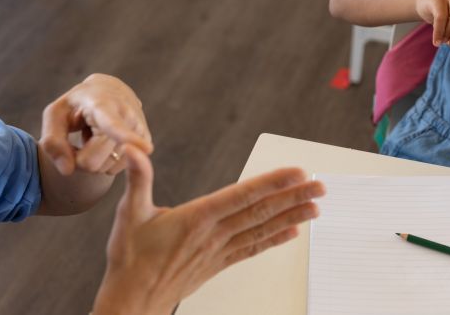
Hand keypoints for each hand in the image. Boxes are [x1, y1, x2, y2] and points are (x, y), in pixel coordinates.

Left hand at [40, 74, 152, 175]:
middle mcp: (127, 116)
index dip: (125, 136)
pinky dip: (108, 161)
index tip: (146, 148)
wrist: (109, 91)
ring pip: (105, 168)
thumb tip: (67, 170)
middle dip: (80, 158)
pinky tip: (108, 141)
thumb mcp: (55, 115)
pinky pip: (117, 169)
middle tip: (81, 137)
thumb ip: (52, 142)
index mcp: (102, 104)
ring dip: (95, 159)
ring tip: (97, 135)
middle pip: (92, 162)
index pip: (113, 124)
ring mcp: (139, 129)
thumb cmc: (77, 104)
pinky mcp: (145, 142)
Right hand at [92, 146, 325, 314]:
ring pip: (262, 230)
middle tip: (320, 186)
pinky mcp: (218, 264)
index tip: (297, 172)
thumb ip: (137, 179)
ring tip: (316, 208)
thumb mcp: (129, 214)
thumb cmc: (130, 259)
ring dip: (291, 217)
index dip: (272, 182)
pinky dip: (274, 240)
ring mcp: (219, 251)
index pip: (243, 195)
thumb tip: (132, 151)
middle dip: (293, 197)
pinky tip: (292, 233)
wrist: (132, 302)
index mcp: (197, 218)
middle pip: (261, 212)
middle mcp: (215, 234)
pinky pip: (252, 249)